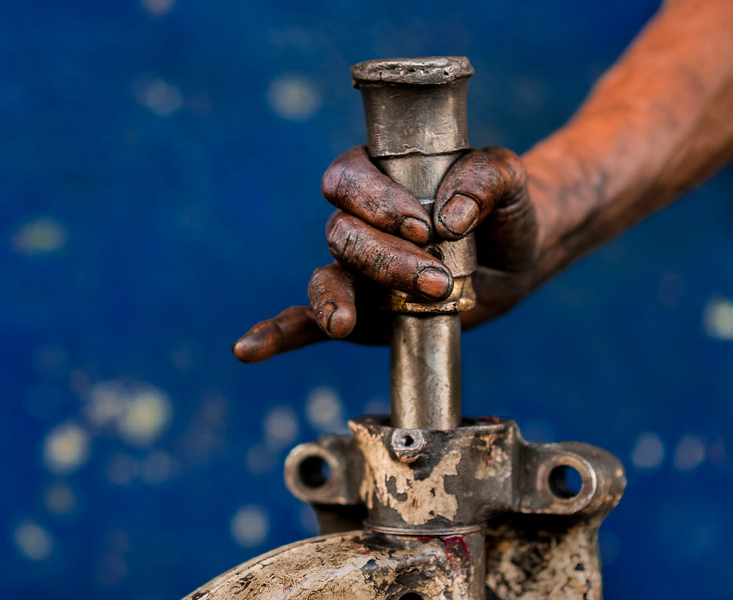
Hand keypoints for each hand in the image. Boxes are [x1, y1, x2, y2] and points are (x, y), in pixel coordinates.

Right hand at [233, 145, 539, 362]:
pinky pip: (305, 323)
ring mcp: (353, 271)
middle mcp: (357, 222)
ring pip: (327, 277)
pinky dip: (278, 335)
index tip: (424, 226)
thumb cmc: (502, 210)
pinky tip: (248, 349)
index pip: (349, 179)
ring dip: (336, 299)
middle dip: (384, 260)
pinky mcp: (358, 313)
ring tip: (346, 323)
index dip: (377, 202)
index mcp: (380, 178)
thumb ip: (488, 176)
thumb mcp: (509, 181)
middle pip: (342, 235)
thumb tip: (452, 214)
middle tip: (436, 280)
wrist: (511, 258)